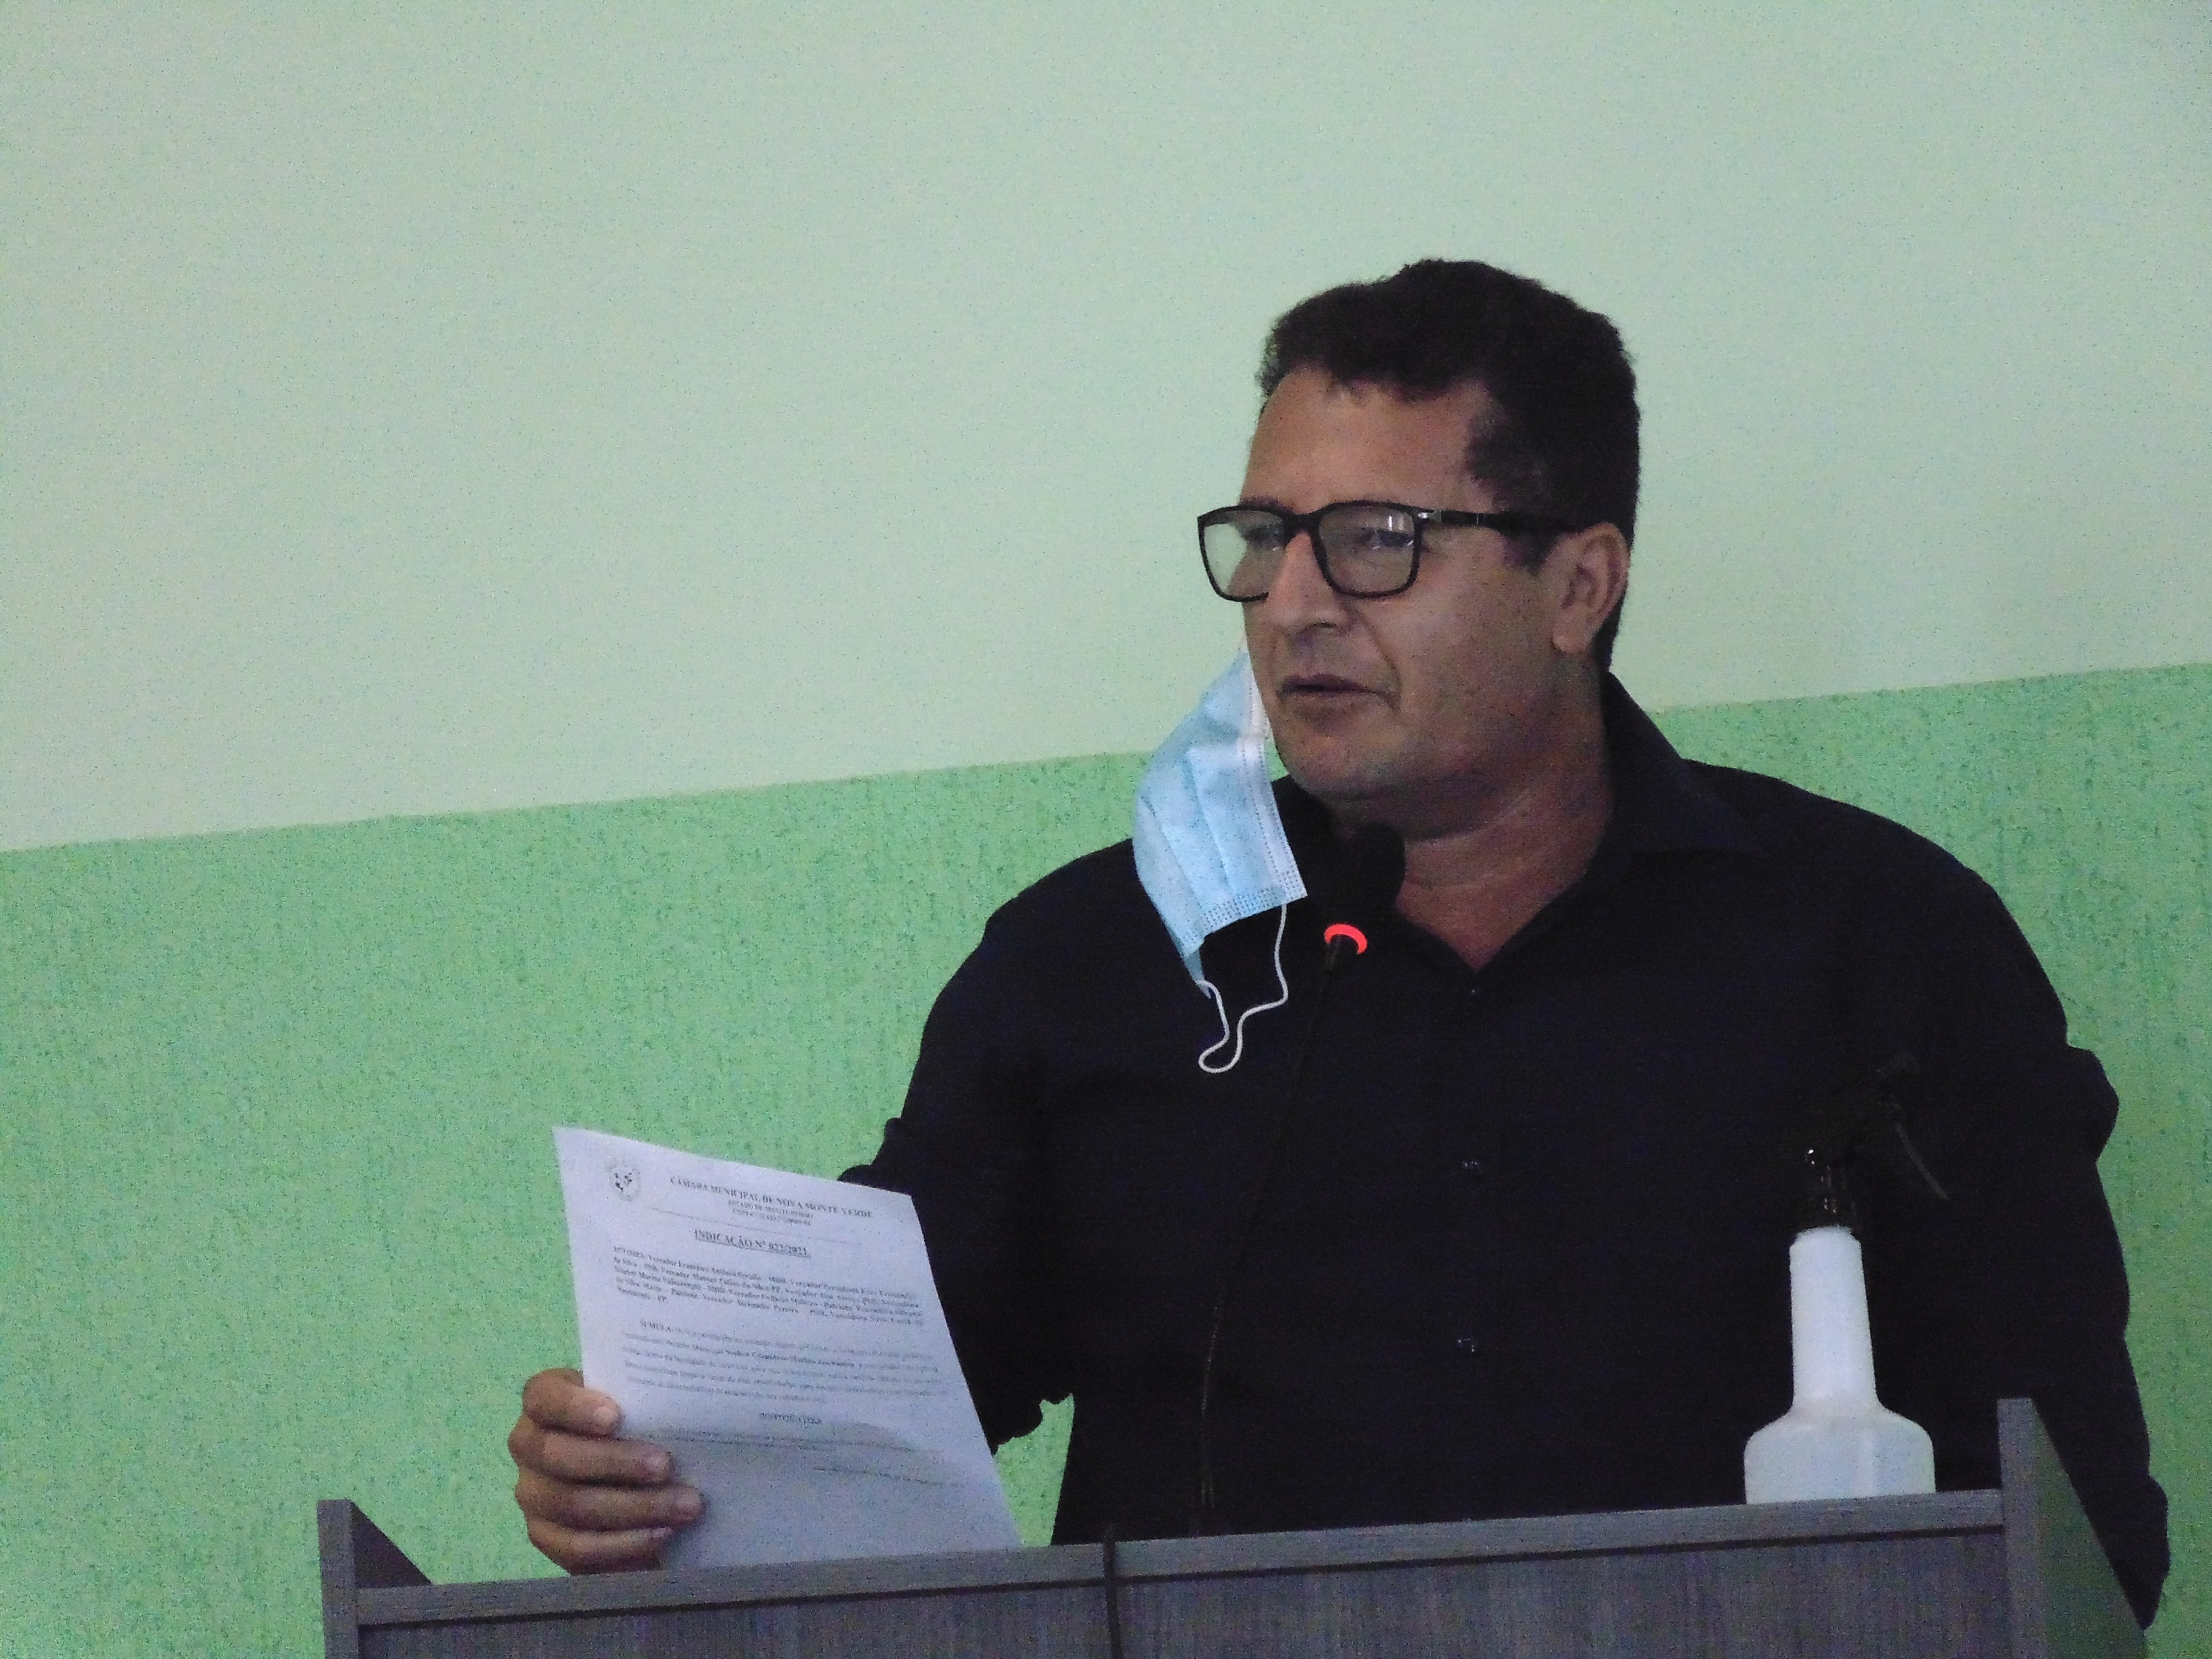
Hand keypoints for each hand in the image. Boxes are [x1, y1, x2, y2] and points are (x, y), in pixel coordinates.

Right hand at [509, 1368, 703, 1571]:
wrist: (630, 1475)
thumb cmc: (635, 1423)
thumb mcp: (635, 1404)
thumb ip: (644, 1401)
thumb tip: (681, 1404)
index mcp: (543, 1402)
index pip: (543, 1397)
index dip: (574, 1408)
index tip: (615, 1417)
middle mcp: (528, 1447)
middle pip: (558, 1456)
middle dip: (616, 1462)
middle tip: (665, 1466)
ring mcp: (532, 1495)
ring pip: (573, 1505)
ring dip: (634, 1507)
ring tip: (684, 1505)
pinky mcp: (546, 1537)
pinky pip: (579, 1547)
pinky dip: (624, 1543)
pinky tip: (662, 1533)